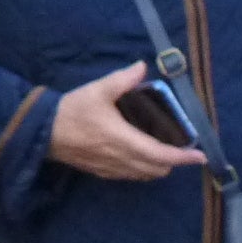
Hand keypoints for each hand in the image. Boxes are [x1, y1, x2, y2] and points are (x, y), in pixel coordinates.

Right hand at [47, 62, 208, 181]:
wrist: (41, 132)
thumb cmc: (71, 110)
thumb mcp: (98, 90)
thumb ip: (123, 79)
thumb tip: (143, 66)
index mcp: (123, 140)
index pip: (161, 154)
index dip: (183, 157)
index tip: (201, 156)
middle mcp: (120, 159)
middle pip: (157, 169)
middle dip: (174, 162)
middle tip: (184, 149)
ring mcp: (111, 169)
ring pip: (145, 175)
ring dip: (159, 167)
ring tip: (167, 153)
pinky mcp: (102, 172)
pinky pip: (131, 176)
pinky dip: (143, 170)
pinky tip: (143, 157)